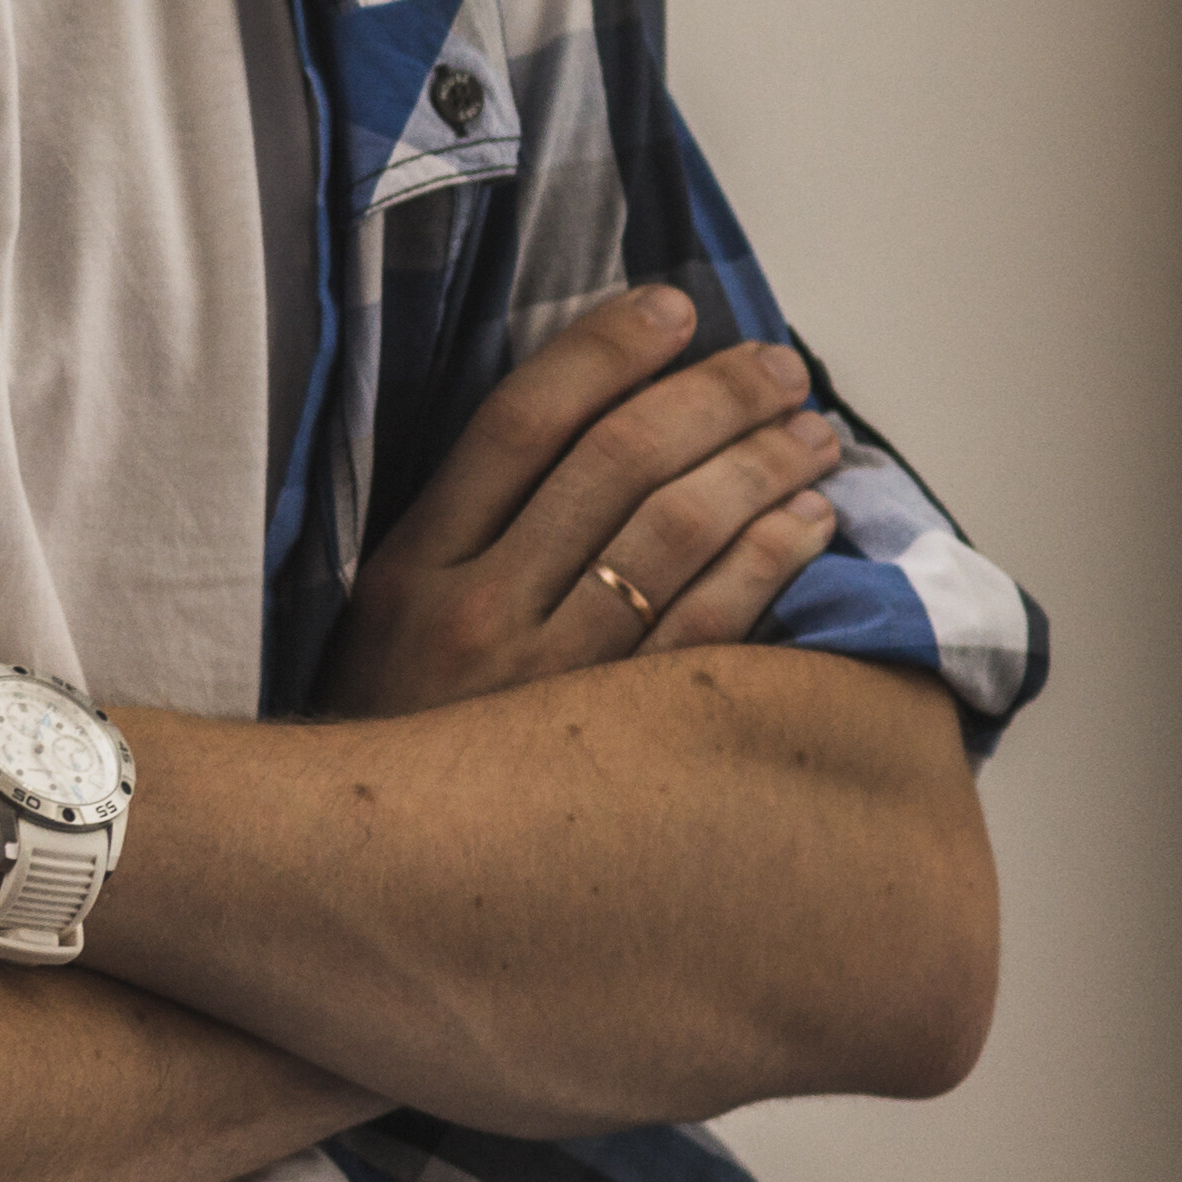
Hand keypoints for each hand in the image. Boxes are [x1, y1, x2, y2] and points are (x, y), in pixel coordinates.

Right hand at [329, 280, 851, 717]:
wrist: (367, 873)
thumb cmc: (401, 728)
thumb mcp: (393, 613)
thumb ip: (471, 527)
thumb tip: (596, 424)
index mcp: (414, 564)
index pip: (522, 421)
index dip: (605, 351)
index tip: (674, 309)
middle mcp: (478, 611)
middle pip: (616, 465)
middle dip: (713, 397)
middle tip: (778, 368)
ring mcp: (549, 680)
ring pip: (677, 536)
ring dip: (762, 467)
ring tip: (814, 435)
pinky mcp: (616, 742)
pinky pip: (714, 632)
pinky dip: (770, 562)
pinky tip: (809, 525)